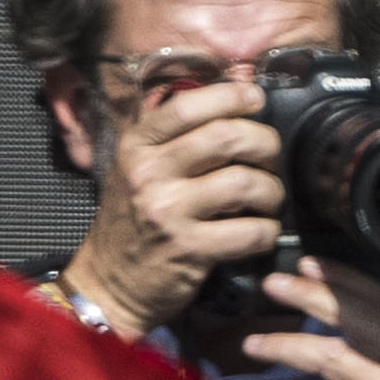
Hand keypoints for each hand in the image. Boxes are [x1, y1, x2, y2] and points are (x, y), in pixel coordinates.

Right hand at [67, 65, 285, 333]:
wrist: (108, 283)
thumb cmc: (132, 223)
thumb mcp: (137, 169)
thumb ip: (173, 138)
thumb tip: (229, 105)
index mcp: (137, 145)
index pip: (188, 104)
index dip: (232, 96)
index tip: (256, 99)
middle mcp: (149, 172)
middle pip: (227, 137)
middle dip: (265, 144)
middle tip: (270, 158)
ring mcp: (167, 210)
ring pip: (244, 183)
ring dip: (271, 191)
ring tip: (267, 200)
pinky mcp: (189, 248)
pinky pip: (250, 231)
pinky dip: (266, 231)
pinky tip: (260, 232)